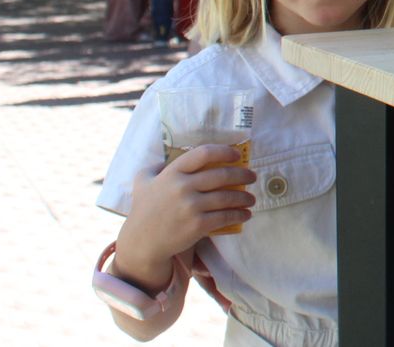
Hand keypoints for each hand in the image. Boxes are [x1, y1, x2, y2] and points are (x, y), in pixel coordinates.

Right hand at [113, 145, 254, 288]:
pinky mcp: (197, 225)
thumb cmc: (144, 209)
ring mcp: (190, 206)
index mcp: (172, 172)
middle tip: (252, 177)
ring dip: (244, 197)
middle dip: (243, 175)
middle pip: (222, 175)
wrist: (141, 242)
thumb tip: (172, 156)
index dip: (224, 151)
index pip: (204, 153)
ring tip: (251, 199)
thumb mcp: (143, 181)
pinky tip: (245, 214)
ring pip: (227, 197)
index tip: (236, 156)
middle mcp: (182, 186)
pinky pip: (225, 216)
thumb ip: (156, 167)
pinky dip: (239, 214)